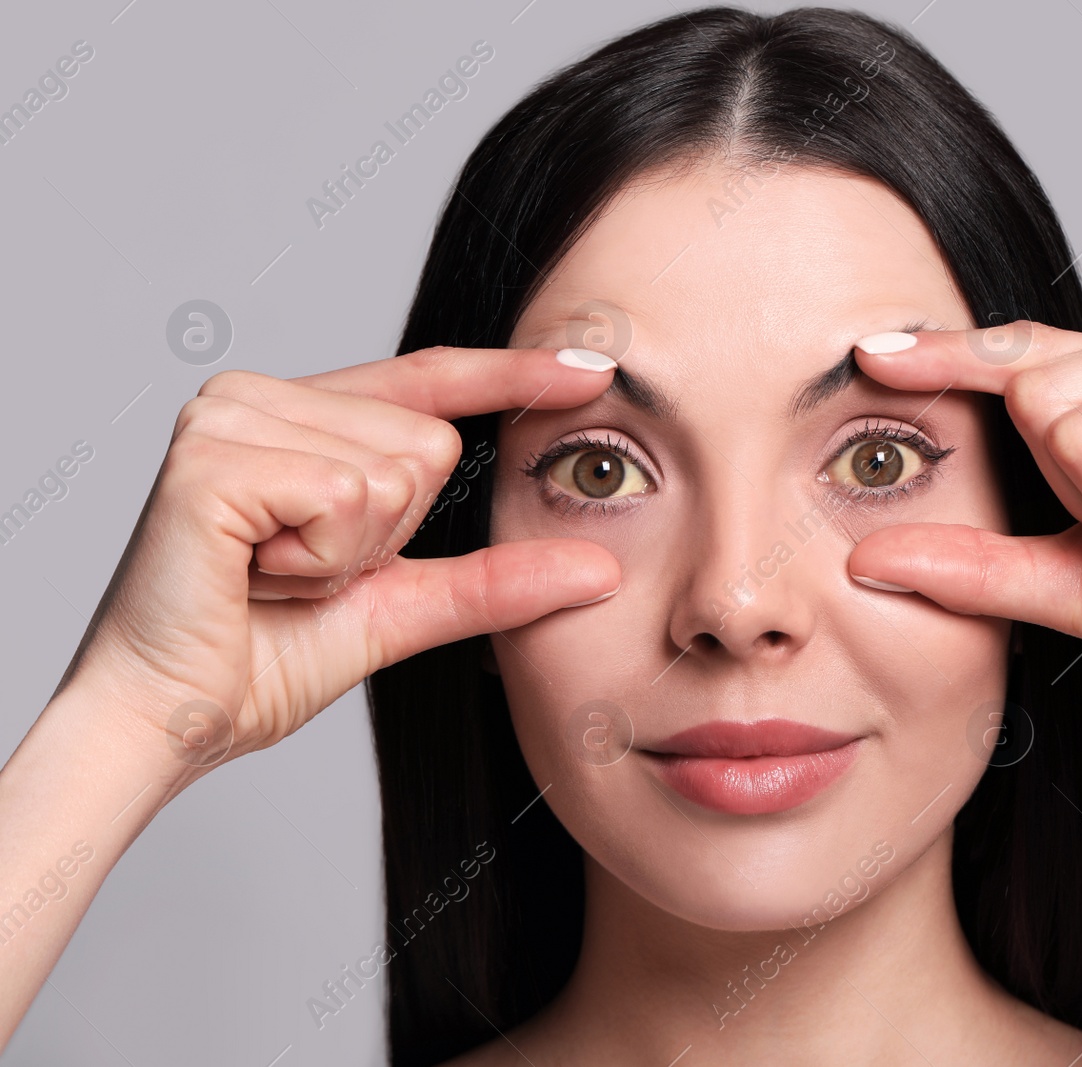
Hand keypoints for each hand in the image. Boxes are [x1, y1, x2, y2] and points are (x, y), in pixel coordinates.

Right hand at [60, 347, 621, 775]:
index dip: (511, 374)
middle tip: (303, 572)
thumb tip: (603, 569)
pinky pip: (344, 496)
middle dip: (388, 537)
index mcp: (301, 417)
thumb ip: (495, 579)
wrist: (173, 720)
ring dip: (349, 554)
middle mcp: (259, 395)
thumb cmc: (263, 658)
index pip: (427, 380)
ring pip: (393, 471)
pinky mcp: (209, 457)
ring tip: (272, 574)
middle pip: (428, 444)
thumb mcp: (402, 607)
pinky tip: (253, 572)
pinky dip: (318, 558)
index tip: (595, 365)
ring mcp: (228, 415)